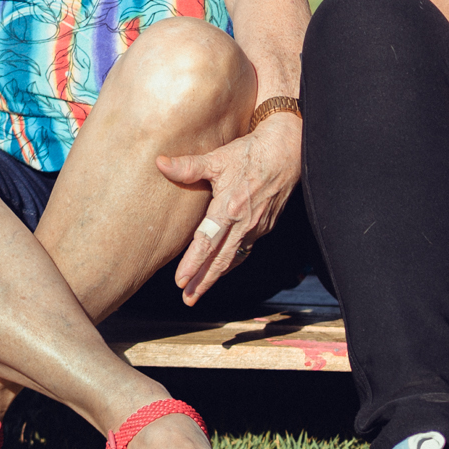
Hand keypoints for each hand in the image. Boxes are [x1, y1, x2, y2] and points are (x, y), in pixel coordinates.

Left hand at [156, 114, 301, 305]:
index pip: (207, 242)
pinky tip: (224, 265)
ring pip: (235, 257)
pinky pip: (247, 248)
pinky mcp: (267, 225)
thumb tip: (160, 163)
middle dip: (203, 281)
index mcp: (229, 208)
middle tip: (188, 298)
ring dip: (217, 274)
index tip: (180, 281)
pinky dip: (233, 260)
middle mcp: (244, 222)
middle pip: (221, 259)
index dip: (193, 263)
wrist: (288, 150)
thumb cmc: (251, 152)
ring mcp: (257, 226)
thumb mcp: (218, 158)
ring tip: (200, 289)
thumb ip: (189, 166)